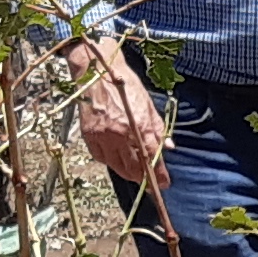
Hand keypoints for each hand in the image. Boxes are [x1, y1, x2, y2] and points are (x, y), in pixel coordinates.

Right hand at [71, 41, 170, 184]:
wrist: (98, 73)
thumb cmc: (125, 86)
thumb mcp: (148, 104)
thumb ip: (158, 128)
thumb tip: (168, 147)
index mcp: (139, 125)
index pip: (152, 157)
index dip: (159, 174)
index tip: (165, 183)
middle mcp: (121, 134)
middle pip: (135, 167)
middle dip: (144, 178)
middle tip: (150, 182)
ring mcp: (103, 136)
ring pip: (118, 167)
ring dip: (129, 174)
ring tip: (136, 176)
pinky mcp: (89, 136)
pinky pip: (102, 158)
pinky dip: (111, 163)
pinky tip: (117, 161)